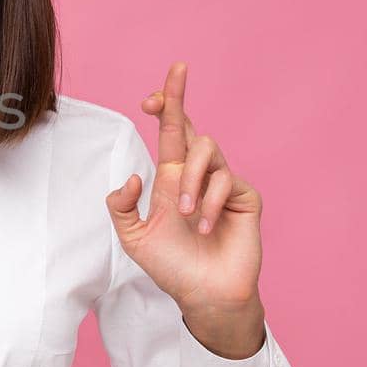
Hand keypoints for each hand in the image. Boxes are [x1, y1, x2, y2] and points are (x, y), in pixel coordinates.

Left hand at [103, 62, 262, 318]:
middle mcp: (197, 174)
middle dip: (178, 97)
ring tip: (184, 215)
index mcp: (171, 178)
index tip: (149, 96)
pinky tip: (204, 229)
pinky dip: (208, 205)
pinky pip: (224, 182)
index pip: (169, 134)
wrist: (204, 295)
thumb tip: (131, 176)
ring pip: (205, 150)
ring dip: (189, 180)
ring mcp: (223, 183)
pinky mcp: (244, 197)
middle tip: (176, 71)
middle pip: (191, 125)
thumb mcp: (134, 237)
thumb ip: (122, 206)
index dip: (164, 109)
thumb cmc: (172, 266)